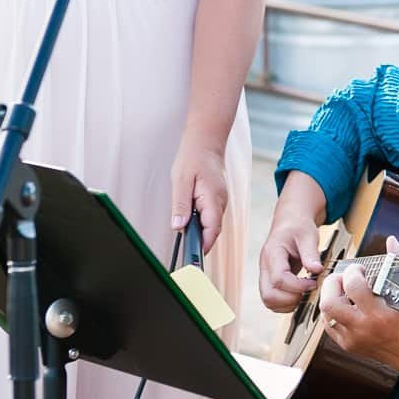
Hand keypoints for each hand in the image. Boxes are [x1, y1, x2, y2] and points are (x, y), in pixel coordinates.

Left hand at [169, 138, 228, 254]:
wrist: (206, 141)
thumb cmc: (193, 157)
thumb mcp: (180, 181)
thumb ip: (180, 205)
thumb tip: (178, 226)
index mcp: (213, 199)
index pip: (212, 230)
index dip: (203, 246)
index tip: (193, 256)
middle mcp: (220, 203)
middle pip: (212, 231)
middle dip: (200, 241)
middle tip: (185, 251)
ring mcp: (220, 201)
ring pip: (211, 224)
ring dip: (200, 231)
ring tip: (185, 234)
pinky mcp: (216, 199)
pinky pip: (210, 216)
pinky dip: (201, 222)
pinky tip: (190, 220)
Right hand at [258, 214, 324, 313]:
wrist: (290, 222)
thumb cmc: (298, 226)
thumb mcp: (308, 235)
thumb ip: (311, 253)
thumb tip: (317, 270)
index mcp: (273, 254)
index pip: (279, 279)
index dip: (298, 286)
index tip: (313, 283)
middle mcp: (265, 267)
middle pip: (268, 295)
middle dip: (291, 299)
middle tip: (308, 291)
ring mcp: (266, 275)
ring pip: (268, 301)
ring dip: (287, 304)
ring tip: (304, 294)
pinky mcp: (270, 280)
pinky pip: (272, 300)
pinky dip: (285, 303)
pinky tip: (299, 294)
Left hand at [321, 240, 398, 377]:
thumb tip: (391, 242)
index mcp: (380, 314)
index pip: (354, 287)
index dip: (353, 271)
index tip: (359, 269)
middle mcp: (363, 328)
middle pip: (330, 302)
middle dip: (332, 283)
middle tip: (343, 278)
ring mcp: (353, 339)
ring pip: (325, 315)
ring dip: (330, 297)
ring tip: (342, 290)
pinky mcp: (348, 346)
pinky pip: (329, 326)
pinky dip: (332, 312)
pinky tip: (344, 305)